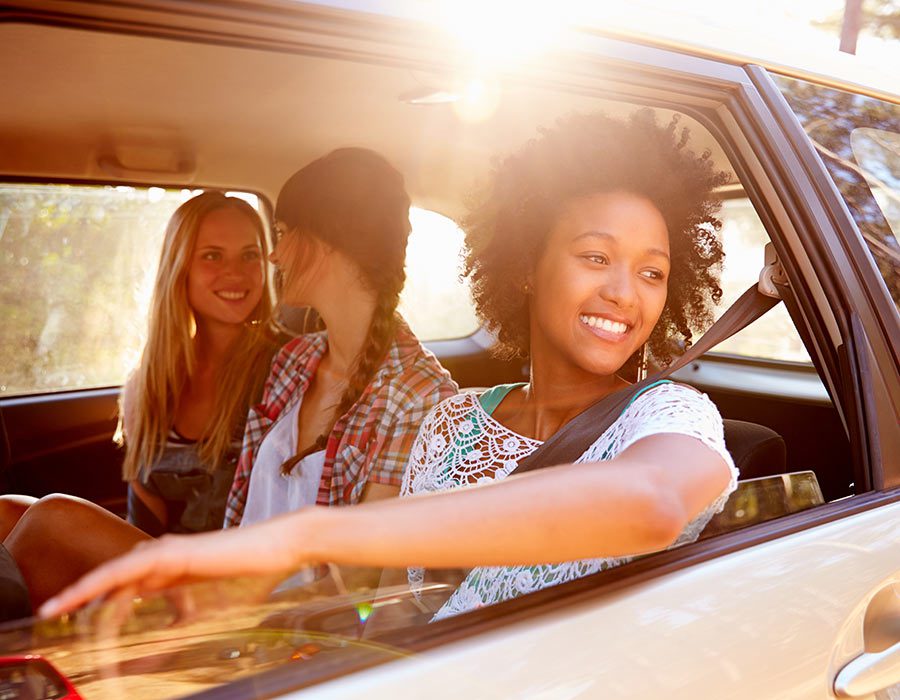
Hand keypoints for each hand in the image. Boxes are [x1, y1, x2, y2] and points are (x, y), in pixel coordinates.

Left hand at [39, 516, 307, 617]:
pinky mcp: (175, 551)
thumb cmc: (253, 577)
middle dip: (81, 598)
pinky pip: (131, 566)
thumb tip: (157, 655)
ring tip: (57, 606)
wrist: (279, 549)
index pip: (125, 589)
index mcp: (171, 572)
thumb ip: (181, 628)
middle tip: (53, 614)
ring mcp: (168, 551)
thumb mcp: (209, 614)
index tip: (76, 622)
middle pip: (113, 580)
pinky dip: (106, 579)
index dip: (97, 604)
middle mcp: (164, 558)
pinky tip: (88, 592)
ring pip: (115, 572)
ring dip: (85, 590)